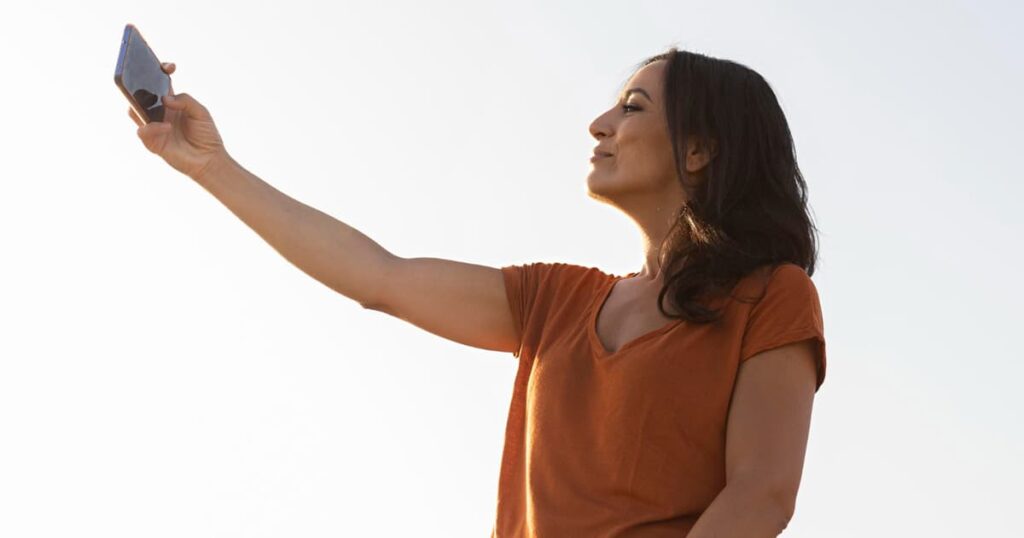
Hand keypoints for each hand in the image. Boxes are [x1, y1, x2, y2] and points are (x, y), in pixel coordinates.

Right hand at [129, 62, 230, 180]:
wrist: (209, 159)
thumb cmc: (206, 134)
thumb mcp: (201, 112)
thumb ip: (185, 100)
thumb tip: (165, 98)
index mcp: (170, 101)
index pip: (159, 82)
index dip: (160, 70)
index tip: (169, 67)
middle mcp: (159, 112)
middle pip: (140, 94)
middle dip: (137, 83)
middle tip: (143, 76)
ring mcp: (154, 126)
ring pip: (135, 111)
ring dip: (140, 105)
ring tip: (154, 102)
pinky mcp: (153, 142)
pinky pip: (144, 131)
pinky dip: (153, 128)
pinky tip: (167, 127)